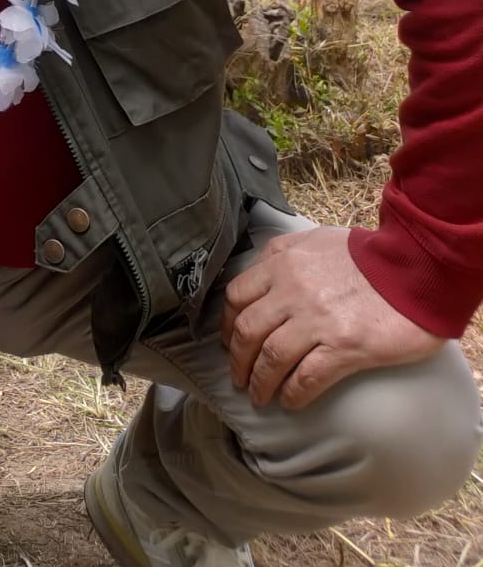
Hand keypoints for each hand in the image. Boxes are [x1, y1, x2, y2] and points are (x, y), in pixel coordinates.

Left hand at [221, 224, 444, 408]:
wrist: (413, 266)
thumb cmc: (369, 253)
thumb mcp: (317, 239)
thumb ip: (286, 253)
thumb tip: (266, 271)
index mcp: (283, 263)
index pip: (237, 296)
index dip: (228, 323)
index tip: (230, 341)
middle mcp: (292, 291)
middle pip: (248, 330)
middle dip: (238, 359)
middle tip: (239, 378)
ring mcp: (317, 320)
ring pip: (272, 357)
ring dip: (260, 382)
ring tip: (259, 397)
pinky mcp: (345, 347)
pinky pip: (307, 377)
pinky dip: (294, 393)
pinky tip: (291, 402)